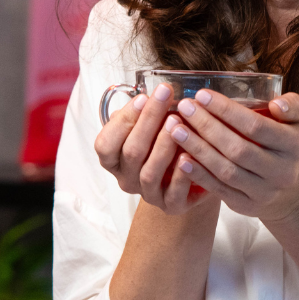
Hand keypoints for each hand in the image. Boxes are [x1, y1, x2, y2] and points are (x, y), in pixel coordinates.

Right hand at [93, 83, 216, 213]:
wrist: (194, 172)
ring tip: (177, 121)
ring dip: (163, 144)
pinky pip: (174, 193)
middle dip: (148, 120)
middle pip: (131, 152)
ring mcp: (149, 194)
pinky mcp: (172, 205)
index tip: (143, 97)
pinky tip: (190, 154)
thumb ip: (144, 112)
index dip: (122, 121)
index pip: (105, 144)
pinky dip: (182, 173)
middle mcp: (127, 179)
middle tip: (165, 95)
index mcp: (115, 160)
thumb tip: (150, 93)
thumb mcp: (151, 125)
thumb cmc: (167, 141)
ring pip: (150, 172)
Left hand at [161, 90, 298, 223]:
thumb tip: (275, 104)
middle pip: (238, 149)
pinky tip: (180, 158)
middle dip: (207, 126)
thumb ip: (292, 106)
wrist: (294, 191)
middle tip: (184, 107)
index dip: (228, 111)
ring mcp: (264, 192)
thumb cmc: (291, 146)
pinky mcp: (247, 206)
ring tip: (175, 129)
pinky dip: (199, 174)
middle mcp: (281, 171)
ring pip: (226, 170)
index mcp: (294, 145)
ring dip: (198, 149)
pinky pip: (220, 189)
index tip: (202, 95)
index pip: (257, 126)